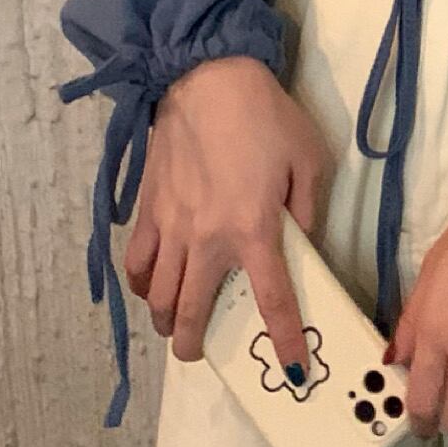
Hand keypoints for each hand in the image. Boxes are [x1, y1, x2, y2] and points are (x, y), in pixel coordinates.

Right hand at [123, 55, 331, 379]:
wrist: (206, 78)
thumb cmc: (266, 116)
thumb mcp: (310, 160)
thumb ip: (308, 211)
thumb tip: (302, 245)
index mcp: (254, 230)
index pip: (272, 300)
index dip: (284, 338)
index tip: (294, 368)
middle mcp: (207, 240)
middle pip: (193, 310)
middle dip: (196, 342)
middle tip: (202, 352)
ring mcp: (171, 226)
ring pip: (157, 294)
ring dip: (165, 319)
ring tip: (173, 326)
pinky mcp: (148, 208)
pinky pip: (137, 261)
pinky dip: (141, 283)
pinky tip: (149, 286)